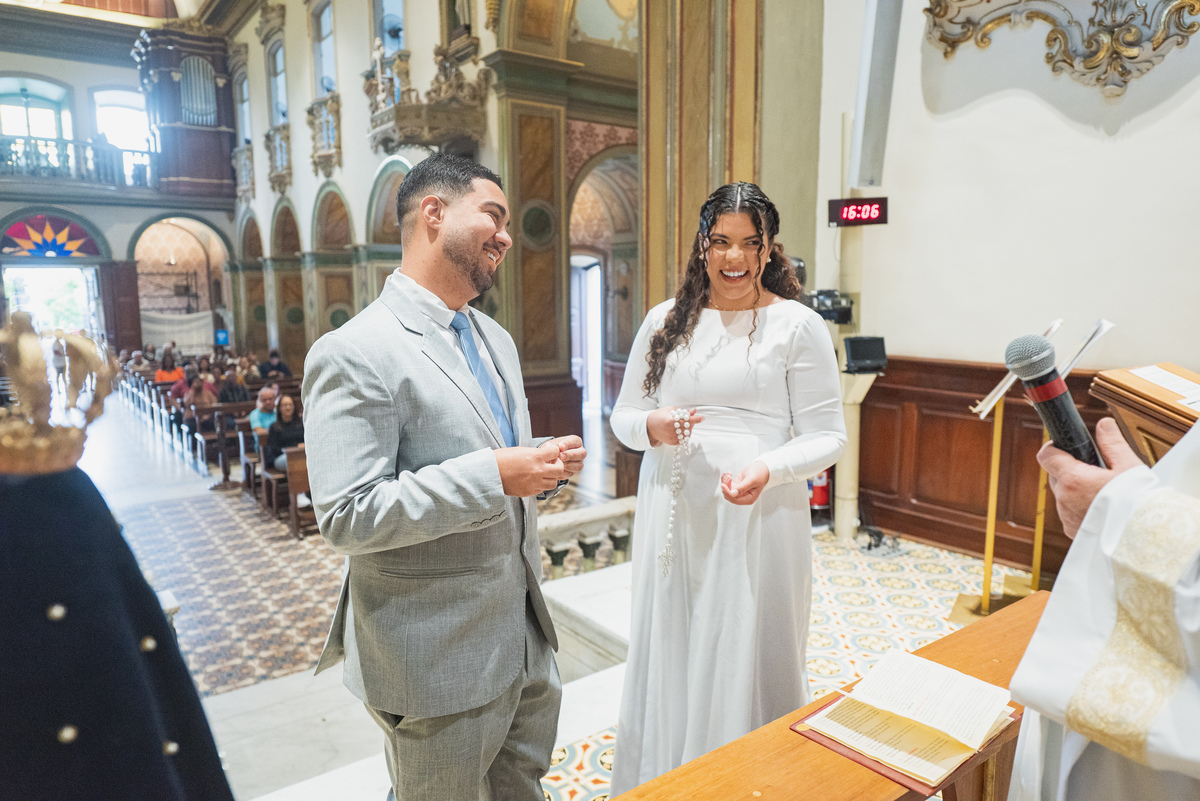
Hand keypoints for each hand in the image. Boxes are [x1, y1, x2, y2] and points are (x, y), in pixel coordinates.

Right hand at [495, 445, 566, 497]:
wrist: (490, 472)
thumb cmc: (502, 458)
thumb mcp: (521, 450)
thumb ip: (535, 453)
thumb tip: (546, 455)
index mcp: (536, 456)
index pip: (555, 453)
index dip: (553, 452)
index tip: (550, 453)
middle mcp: (538, 470)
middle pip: (559, 469)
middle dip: (557, 465)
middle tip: (552, 464)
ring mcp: (534, 482)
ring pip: (554, 482)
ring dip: (551, 477)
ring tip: (544, 474)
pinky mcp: (529, 491)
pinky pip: (542, 490)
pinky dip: (541, 485)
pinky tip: (535, 480)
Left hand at [541, 435, 585, 475]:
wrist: (549, 458)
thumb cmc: (552, 448)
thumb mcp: (551, 444)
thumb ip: (553, 445)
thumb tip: (555, 447)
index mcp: (576, 441)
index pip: (575, 441)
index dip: (568, 444)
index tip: (560, 447)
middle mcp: (580, 452)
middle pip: (582, 454)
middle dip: (570, 455)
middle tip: (560, 456)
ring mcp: (579, 463)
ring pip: (578, 466)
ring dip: (567, 465)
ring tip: (557, 464)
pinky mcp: (574, 472)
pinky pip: (571, 473)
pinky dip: (563, 472)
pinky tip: (556, 470)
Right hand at [646, 407, 704, 446]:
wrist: (649, 427)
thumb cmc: (660, 416)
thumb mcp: (670, 410)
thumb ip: (683, 412)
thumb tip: (694, 411)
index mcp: (670, 420)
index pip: (687, 420)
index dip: (696, 419)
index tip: (702, 418)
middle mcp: (671, 430)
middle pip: (688, 427)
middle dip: (691, 423)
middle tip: (689, 419)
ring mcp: (672, 437)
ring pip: (687, 434)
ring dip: (688, 429)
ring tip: (683, 425)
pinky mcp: (672, 443)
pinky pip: (683, 439)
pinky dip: (684, 434)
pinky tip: (680, 430)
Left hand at [720, 461, 769, 505]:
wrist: (761, 468)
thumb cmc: (760, 474)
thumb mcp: (752, 480)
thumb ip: (743, 487)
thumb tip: (733, 494)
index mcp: (749, 498)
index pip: (735, 500)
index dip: (728, 493)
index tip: (723, 485)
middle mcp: (743, 496)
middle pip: (729, 495)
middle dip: (726, 486)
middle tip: (729, 476)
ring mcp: (739, 491)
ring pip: (727, 490)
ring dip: (725, 481)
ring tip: (729, 474)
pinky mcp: (736, 485)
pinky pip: (727, 484)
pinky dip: (725, 478)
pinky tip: (728, 473)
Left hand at [1037, 417, 1143, 538]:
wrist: (1144, 539)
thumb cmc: (1138, 504)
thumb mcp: (1129, 467)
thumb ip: (1112, 443)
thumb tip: (1104, 425)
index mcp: (1073, 480)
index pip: (1046, 456)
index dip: (1053, 448)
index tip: (1064, 446)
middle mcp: (1064, 500)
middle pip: (1056, 477)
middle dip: (1069, 470)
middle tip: (1093, 471)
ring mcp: (1067, 518)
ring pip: (1063, 497)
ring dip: (1075, 491)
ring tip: (1101, 492)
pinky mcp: (1073, 533)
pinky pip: (1069, 515)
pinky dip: (1080, 509)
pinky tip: (1101, 509)